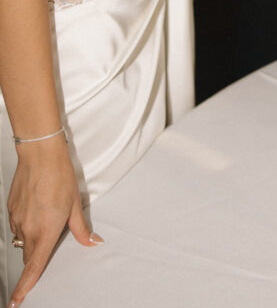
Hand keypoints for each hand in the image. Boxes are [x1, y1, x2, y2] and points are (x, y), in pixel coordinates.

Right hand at [7, 139, 102, 304]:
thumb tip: (92, 242)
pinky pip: (16, 225)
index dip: (24, 288)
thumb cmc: (59, 176)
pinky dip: (25, 223)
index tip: (16, 302)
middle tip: (46, 245)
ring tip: (45, 216)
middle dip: (35, 260)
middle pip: (28, 257)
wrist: (40, 155)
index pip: (33, 268)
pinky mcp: (10, 210)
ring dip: (32, 238)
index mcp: (45, 232)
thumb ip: (81, 229)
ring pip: (22, 240)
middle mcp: (28, 229)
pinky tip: (36, 207)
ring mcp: (17, 220)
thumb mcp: (75, 204)